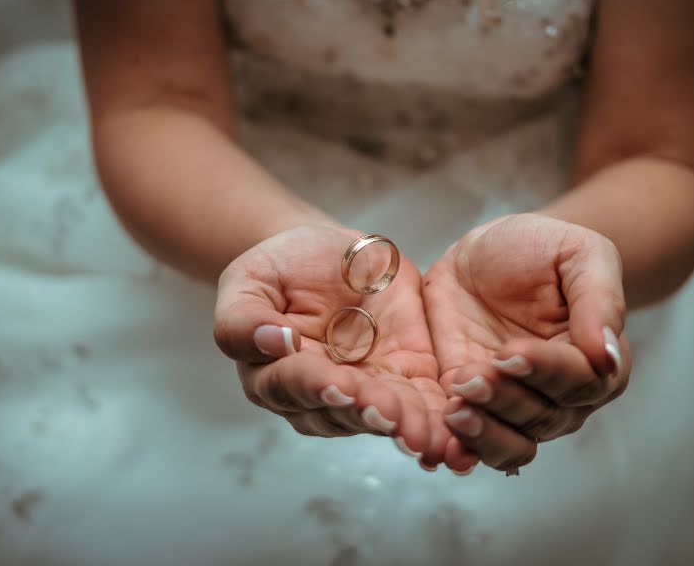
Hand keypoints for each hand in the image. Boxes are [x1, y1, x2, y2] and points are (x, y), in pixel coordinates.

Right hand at [214, 224, 450, 463]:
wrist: (330, 254)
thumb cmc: (281, 269)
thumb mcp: (249, 280)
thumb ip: (243, 318)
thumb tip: (273, 342)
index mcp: (273, 376)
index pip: (292, 385)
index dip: (315, 385)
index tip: (336, 384)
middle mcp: (319, 396)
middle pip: (342, 412)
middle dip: (367, 413)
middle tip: (386, 414)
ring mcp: (366, 392)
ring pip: (384, 417)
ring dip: (405, 426)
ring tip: (423, 433)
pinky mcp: (407, 379)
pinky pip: (424, 406)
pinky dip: (438, 423)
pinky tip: (451, 439)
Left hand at [423, 214, 630, 472]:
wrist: (487, 254)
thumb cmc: (542, 250)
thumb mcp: (579, 253)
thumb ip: (599, 299)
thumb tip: (607, 355)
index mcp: (597, 362)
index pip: (579, 380)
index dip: (545, 371)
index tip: (512, 353)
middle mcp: (561, 396)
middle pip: (542, 417)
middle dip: (506, 399)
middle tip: (473, 377)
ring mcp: (515, 406)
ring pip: (509, 441)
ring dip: (483, 432)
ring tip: (455, 410)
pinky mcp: (471, 406)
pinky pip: (470, 440)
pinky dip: (458, 447)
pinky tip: (440, 441)